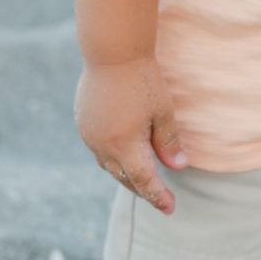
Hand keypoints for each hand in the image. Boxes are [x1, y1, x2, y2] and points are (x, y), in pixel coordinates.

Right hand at [75, 55, 187, 214]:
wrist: (112, 51)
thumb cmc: (142, 79)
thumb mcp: (162, 112)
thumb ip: (168, 142)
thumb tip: (177, 167)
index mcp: (124, 145)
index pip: (144, 181)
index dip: (158, 196)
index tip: (170, 208)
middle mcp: (103, 145)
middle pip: (124, 177)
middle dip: (143, 188)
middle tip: (160, 196)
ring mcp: (89, 135)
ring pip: (109, 165)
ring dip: (126, 174)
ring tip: (142, 179)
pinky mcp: (83, 123)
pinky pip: (99, 149)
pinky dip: (113, 157)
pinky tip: (123, 154)